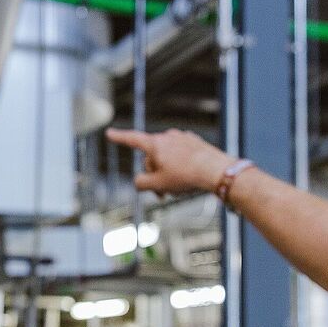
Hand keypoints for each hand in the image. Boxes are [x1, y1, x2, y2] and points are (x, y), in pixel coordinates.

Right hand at [105, 128, 234, 194]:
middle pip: (152, 157)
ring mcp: (182, 138)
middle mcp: (167, 137)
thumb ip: (140, 183)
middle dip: (154, 174)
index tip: (110, 133)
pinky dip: (181, 166)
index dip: (119, 138)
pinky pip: (181, 154)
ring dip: (168, 172)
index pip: (132, 139)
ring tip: (179, 187)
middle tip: (163, 193)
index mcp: (155, 144)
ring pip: (167, 157)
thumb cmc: (187, 176)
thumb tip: (138, 181)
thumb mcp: (158, 185)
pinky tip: (189, 177)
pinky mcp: (195, 142)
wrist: (217, 171)